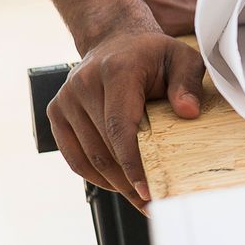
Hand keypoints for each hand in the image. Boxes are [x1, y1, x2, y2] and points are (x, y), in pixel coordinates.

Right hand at [47, 27, 204, 209]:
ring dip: (115, 185)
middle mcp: (84, 84)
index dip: (132, 163)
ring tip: (140, 200)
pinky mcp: (56, 112)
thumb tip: (188, 112)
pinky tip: (119, 185)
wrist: (115, 41)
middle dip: (130, 182)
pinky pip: (75, 157)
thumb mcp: (182, 58)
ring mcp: (65, 99)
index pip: (120, 126)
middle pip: (105, 148)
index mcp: (116, 71)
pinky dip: (97, 177)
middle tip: (155, 204)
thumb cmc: (152, 55)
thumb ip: (188, 82)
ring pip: (89, 158)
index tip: (148, 191)